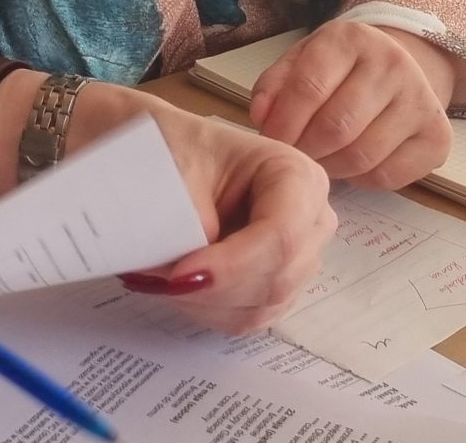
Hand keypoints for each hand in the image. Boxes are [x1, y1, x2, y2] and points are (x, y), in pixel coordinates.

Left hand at [71, 85, 335, 334]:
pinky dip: (206, 310)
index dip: (233, 264)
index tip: (179, 274)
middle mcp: (310, 220)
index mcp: (297, 174)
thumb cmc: (176, 148)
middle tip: (156, 277)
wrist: (164, 156)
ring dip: (205, 302)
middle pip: (277, 277)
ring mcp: (297, 258)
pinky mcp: (274, 285)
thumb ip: (189, 212)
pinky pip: (247, 317)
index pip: (282, 235)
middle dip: (214, 287)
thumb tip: (198, 264)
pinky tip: (176, 287)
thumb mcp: (176, 163)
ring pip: (262, 305)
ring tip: (158, 277)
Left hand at [250, 21, 457, 190]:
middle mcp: (394, 64)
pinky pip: (389, 176)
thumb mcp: (300, 61)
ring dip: (331, 168)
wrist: (396, 69)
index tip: (271, 142)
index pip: (309, 88)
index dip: (282, 124)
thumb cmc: (338, 69)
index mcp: (352, 39)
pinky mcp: (438, 137)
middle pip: (337, 126)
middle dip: (306, 150)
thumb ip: (274, 85)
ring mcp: (422, 100)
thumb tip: (261, 116)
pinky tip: (350, 165)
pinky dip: (360, 180)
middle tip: (295, 156)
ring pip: (362, 155)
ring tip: (319, 159)